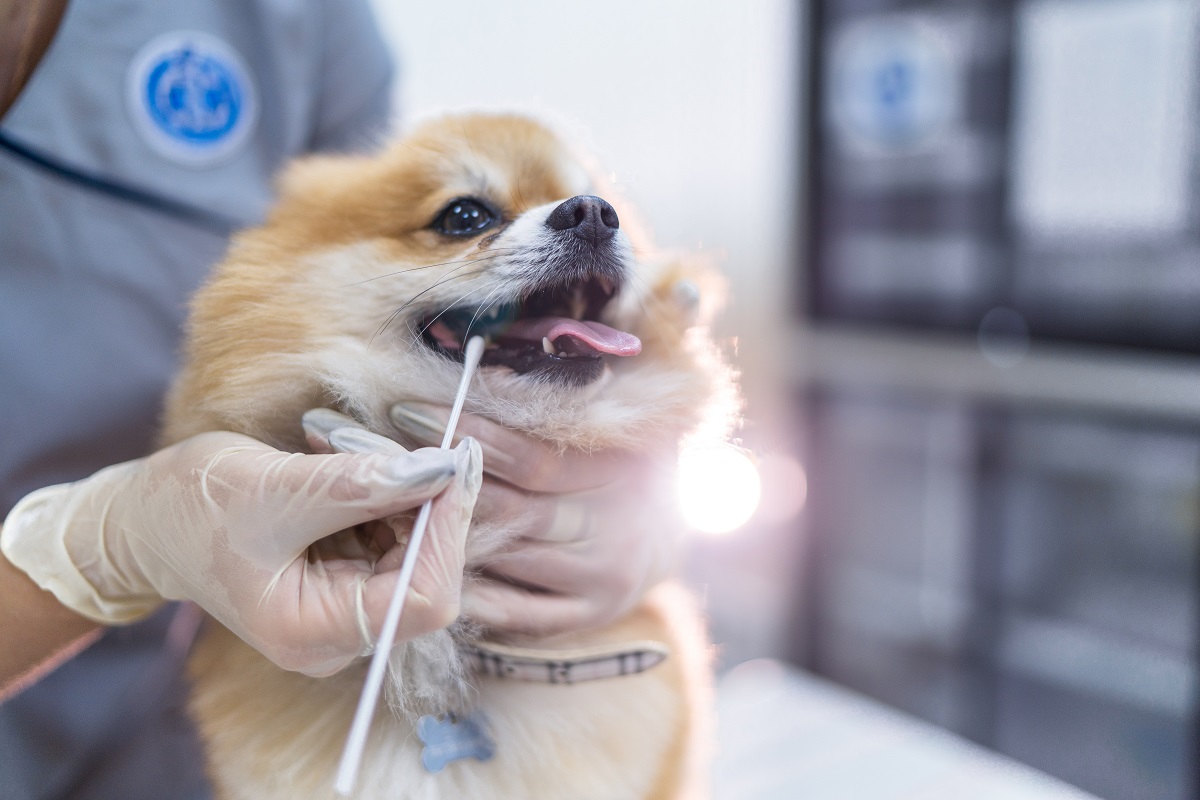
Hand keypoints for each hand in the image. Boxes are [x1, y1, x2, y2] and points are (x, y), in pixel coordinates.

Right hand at [0, 427, 481, 676]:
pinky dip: (379, 485)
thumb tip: (440, 470)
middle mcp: (341, 634)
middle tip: (375, 440)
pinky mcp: (349, 574)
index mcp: (315, 634)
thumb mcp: (275, 489)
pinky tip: (336, 455)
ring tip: (336, 443)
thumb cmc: (191, 510)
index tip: (453, 461)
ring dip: (394, 482)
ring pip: (415, 540)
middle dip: (417, 497)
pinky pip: (393, 527)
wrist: (145, 519)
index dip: (449, 530)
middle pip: (427, 568)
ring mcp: (347, 605)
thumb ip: (360, 484)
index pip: (424, 598)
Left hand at [389, 402, 681, 637]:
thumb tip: (482, 375)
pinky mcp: (585, 617)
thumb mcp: (605, 421)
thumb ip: (555, 404)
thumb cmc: (618, 460)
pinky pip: (514, 611)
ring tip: (386, 508)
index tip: (407, 412)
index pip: (531, 458)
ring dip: (443, 537)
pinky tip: (424, 567)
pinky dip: (468, 592)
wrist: (666, 532)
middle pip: (511, 512)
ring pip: (506, 560)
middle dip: (442, 486)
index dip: (467, 436)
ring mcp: (601, 580)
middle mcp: (614, 531)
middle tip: (383, 462)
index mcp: (621, 470)